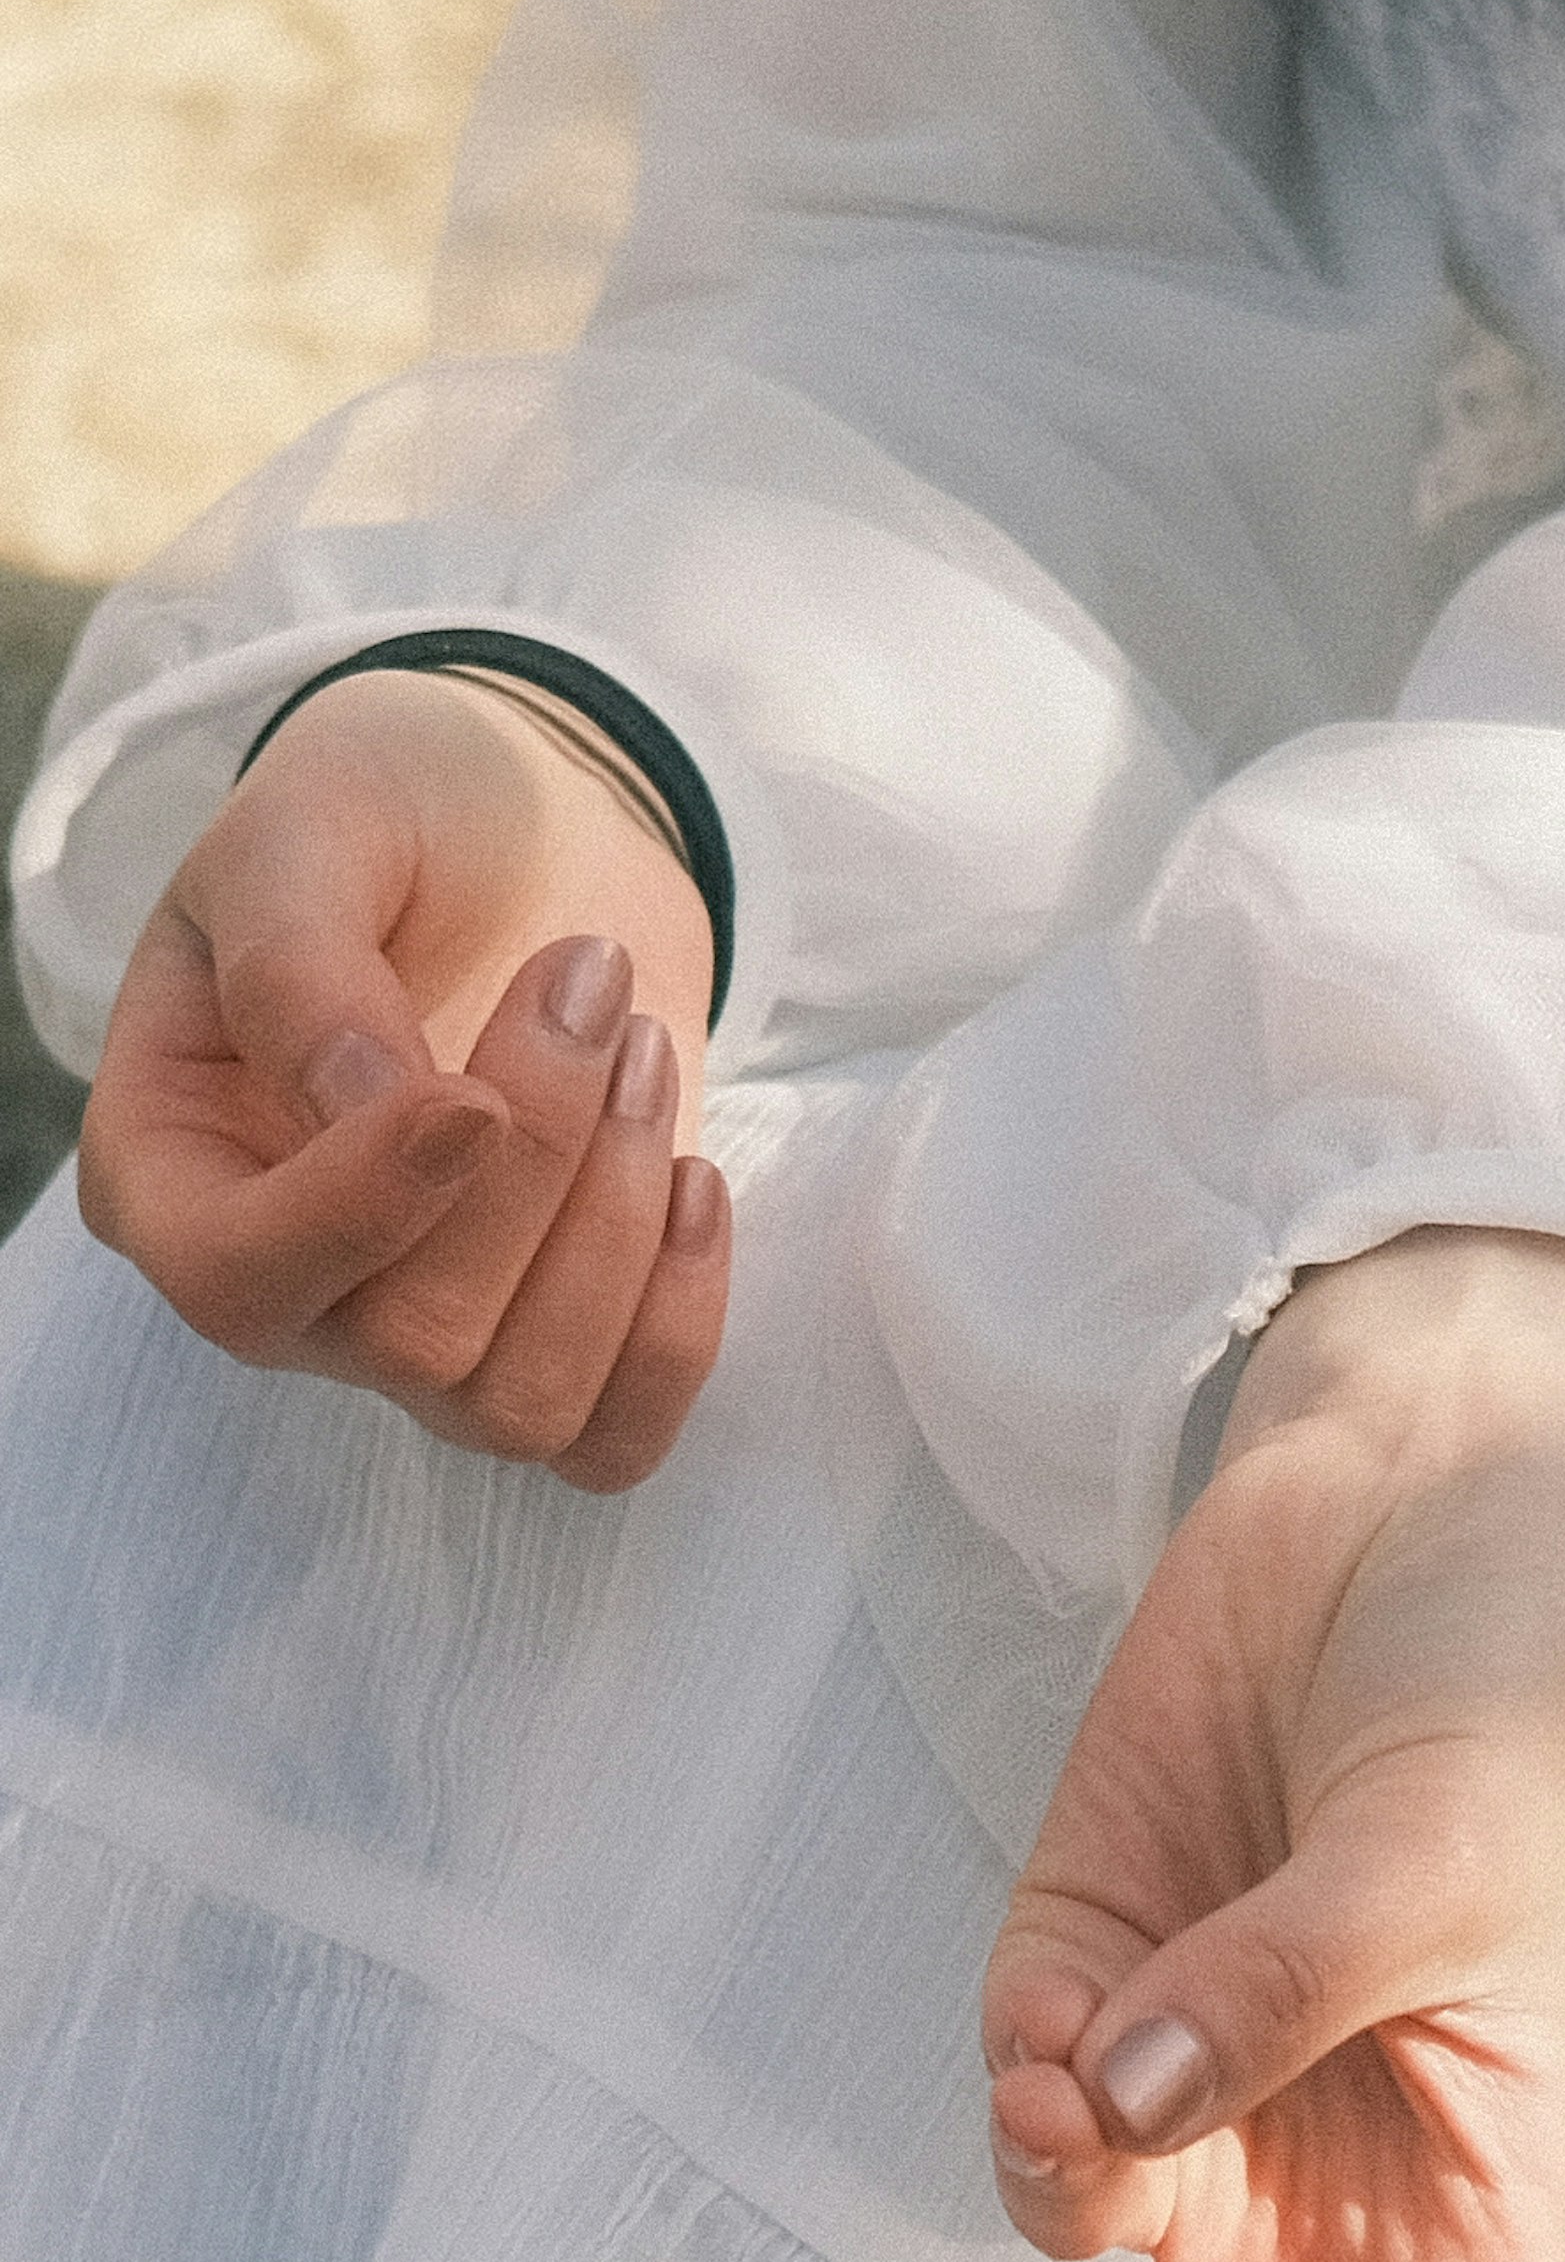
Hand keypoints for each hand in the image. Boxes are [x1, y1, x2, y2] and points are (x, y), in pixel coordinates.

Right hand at [75, 663, 729, 1489]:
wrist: (529, 832)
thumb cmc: (393, 816)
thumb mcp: (312, 829)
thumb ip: (302, 964)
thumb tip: (370, 1110)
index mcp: (169, 1170)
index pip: (235, 1280)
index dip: (365, 1212)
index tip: (474, 1094)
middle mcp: (284, 1286)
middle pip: (411, 1342)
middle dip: (536, 1172)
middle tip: (592, 978)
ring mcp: (416, 1340)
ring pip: (519, 1403)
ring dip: (616, 1229)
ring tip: (642, 1046)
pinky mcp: (548, 1353)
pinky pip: (612, 1445)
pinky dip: (677, 1329)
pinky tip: (697, 1182)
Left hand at [819, 1223, 1564, 2261]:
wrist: (1424, 1526)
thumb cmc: (1509, 1733)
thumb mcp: (1452, 1880)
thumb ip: (1272, 2010)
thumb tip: (1084, 2125)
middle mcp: (1311, 2242)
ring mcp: (1176, 2133)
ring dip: (1065, 2152)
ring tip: (1162, 1997)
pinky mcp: (1066, 2004)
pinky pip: (1006, 2099)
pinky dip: (1026, 2053)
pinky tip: (1099, 1962)